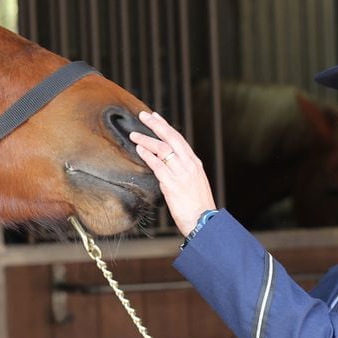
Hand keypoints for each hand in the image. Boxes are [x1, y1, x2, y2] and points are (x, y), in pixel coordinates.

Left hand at [128, 112, 216, 236]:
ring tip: (134, 135)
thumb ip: (180, 171)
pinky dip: (148, 156)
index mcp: (194, 163)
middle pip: (171, 138)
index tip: (155, 117)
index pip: (178, 139)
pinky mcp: (173, 185)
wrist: (204, 221)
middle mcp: (189, 165)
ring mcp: (181, 174)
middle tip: (143, 116)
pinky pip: (158, 166)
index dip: (165, 127)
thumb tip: (165, 164)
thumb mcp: (192, 183)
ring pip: (163, 150)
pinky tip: (139, 150)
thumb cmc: (196, 205)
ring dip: (147, 140)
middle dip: (156, 125)